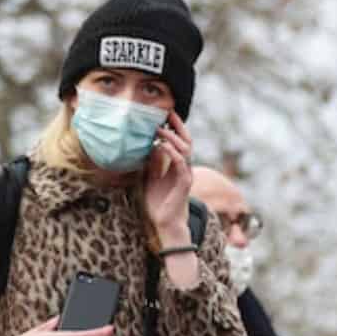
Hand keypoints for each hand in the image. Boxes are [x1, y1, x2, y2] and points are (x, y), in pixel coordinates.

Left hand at [143, 110, 194, 243]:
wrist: (165, 223)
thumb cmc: (158, 202)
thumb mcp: (151, 178)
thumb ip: (153, 163)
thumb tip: (150, 146)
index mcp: (178, 165)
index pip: (179, 142)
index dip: (174, 128)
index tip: (164, 115)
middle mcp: (185, 167)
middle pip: (186, 141)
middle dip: (178, 126)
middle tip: (167, 113)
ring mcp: (186, 174)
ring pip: (185, 150)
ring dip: (172, 138)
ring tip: (159, 129)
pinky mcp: (184, 183)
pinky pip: (181, 164)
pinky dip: (173, 153)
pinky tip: (163, 146)